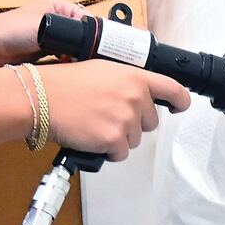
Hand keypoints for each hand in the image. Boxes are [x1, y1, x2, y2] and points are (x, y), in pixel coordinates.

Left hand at [0, 0, 88, 65]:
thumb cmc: (12, 30)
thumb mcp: (45, 26)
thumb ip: (69, 31)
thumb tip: (90, 39)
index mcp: (59, 7)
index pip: (87, 18)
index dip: (95, 32)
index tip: (102, 46)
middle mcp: (58, 20)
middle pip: (82, 34)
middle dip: (87, 46)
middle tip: (91, 58)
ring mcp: (52, 36)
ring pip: (75, 47)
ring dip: (77, 55)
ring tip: (78, 63)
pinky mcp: (46, 51)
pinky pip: (64, 57)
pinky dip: (68, 62)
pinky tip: (68, 67)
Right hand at [42, 60, 191, 162]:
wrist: (44, 98)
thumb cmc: (66, 83)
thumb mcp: (103, 70)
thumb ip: (126, 81)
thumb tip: (138, 94)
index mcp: (135, 77)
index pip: (173, 90)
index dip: (179, 101)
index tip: (179, 107)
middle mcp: (136, 97)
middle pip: (150, 122)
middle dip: (133, 124)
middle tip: (108, 116)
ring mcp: (126, 120)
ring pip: (134, 140)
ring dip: (118, 138)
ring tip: (95, 124)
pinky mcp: (114, 140)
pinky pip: (119, 154)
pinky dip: (107, 151)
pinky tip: (91, 137)